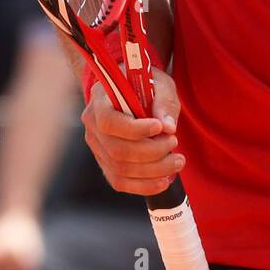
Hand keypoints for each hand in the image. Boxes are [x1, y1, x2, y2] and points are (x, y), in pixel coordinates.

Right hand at [82, 67, 183, 196]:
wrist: (132, 93)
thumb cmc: (146, 86)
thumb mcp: (159, 83)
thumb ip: (163, 101)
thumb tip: (168, 127)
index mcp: (100, 100)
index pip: (109, 122)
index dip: (135, 130)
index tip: (160, 128)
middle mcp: (92, 125)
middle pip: (117, 150)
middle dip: (151, 152)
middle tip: (175, 143)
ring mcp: (96, 147)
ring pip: (120, 169)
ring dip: (153, 170)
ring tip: (177, 161)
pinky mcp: (105, 163)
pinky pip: (120, 181)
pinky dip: (143, 186)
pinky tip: (164, 181)